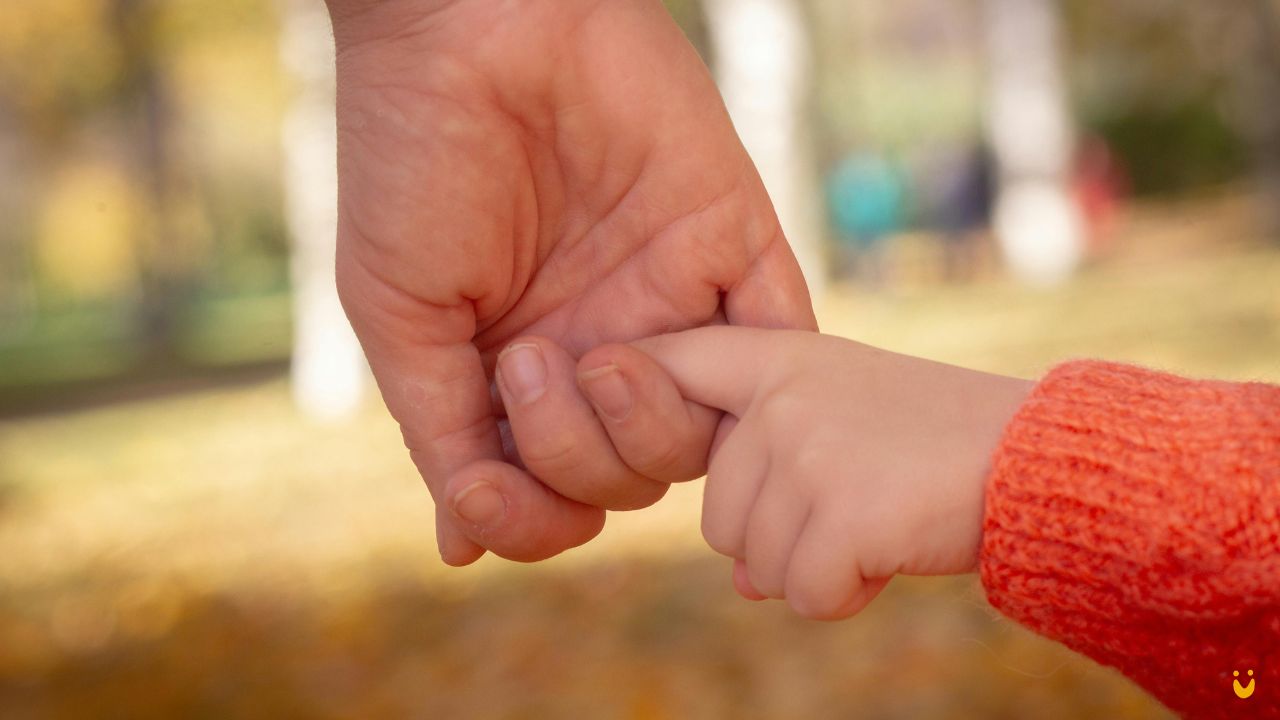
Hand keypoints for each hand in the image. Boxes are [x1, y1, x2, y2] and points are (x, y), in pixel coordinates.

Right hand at [326, 0, 814, 564]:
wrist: (474, 27)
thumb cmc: (413, 163)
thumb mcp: (401, 315)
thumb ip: (442, 432)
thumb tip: (461, 547)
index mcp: (524, 370)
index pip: (553, 492)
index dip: (529, 516)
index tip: (484, 489)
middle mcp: (602, 347)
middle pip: (628, 478)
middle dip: (574, 456)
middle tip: (526, 363)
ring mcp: (671, 303)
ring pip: (699, 437)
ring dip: (640, 426)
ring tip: (590, 355)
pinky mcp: (733, 246)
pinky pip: (778, 347)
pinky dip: (753, 384)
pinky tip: (676, 363)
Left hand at [571, 328, 1031, 618]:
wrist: (1034, 457)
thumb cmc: (939, 444)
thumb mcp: (848, 429)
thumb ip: (778, 478)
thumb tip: (743, 580)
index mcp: (780, 360)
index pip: (673, 363)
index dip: (629, 386)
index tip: (589, 380)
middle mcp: (780, 398)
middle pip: (718, 515)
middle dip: (780, 537)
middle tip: (859, 502)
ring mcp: (806, 450)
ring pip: (755, 561)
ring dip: (816, 567)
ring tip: (881, 519)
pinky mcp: (838, 509)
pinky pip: (801, 593)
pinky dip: (846, 595)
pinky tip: (891, 552)